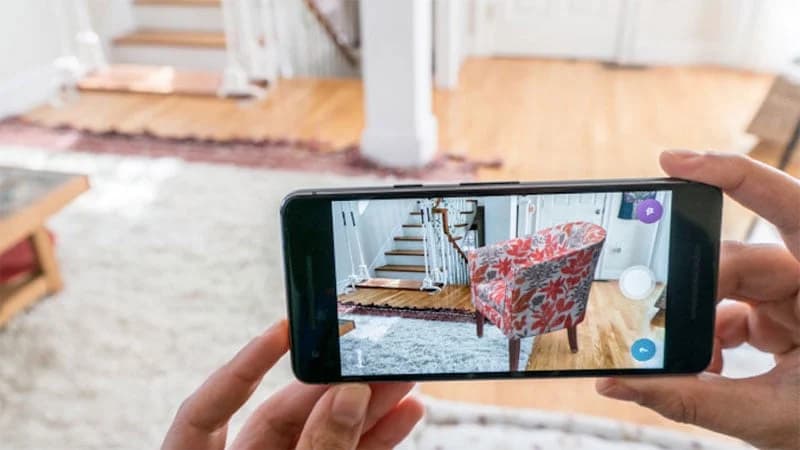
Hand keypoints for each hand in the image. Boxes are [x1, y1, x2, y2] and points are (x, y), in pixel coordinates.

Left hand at [162, 320, 423, 449]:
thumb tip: (346, 398)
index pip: (208, 407)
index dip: (244, 364)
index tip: (283, 328)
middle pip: (282, 416)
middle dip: (333, 386)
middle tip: (373, 356)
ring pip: (325, 436)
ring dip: (367, 408)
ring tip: (401, 378)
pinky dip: (377, 440)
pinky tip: (404, 415)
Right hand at [596, 151, 799, 449]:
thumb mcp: (770, 417)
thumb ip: (692, 399)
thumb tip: (617, 383)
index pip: (786, 205)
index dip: (730, 173)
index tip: (671, 161)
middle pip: (740, 257)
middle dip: (694, 289)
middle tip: (657, 313)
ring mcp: (794, 299)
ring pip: (729, 284)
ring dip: (699, 321)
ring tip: (691, 361)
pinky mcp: (779, 318)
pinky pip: (732, 310)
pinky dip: (709, 338)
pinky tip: (706, 365)